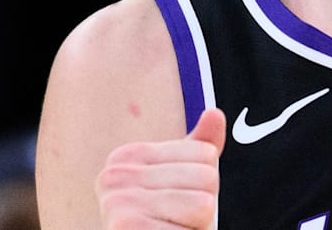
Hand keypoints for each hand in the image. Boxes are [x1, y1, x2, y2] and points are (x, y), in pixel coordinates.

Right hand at [96, 108, 225, 228]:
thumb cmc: (162, 223)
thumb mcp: (180, 182)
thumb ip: (198, 149)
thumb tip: (215, 113)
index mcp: (127, 156)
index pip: (206, 154)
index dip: (205, 184)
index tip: (175, 200)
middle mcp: (116, 176)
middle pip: (207, 177)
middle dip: (203, 208)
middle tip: (176, 222)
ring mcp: (118, 204)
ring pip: (204, 205)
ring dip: (196, 227)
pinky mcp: (126, 228)